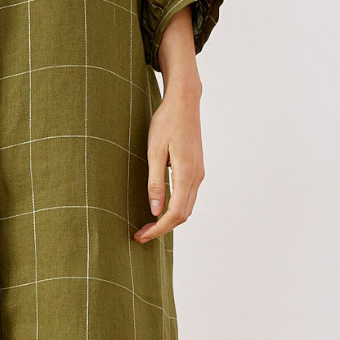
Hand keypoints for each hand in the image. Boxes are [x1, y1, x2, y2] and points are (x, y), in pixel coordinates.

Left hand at [134, 80, 204, 242]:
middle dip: (162, 228)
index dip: (158, 229)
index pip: (174, 214)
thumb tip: (154, 210)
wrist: (184, 103)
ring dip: (169, 220)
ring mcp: (199, 174)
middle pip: (183, 215)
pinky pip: (188, 197)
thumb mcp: (154, 152)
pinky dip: (175, 209)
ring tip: (147, 224)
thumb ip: (155, 182)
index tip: (141, 236)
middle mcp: (197, 177)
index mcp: (187, 174)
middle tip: (140, 234)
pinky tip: (159, 208)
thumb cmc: (166, 123)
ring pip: (187, 208)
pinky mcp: (196, 169)